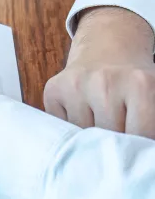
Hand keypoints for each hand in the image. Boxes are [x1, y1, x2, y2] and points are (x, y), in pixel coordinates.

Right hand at [43, 6, 154, 135]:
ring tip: (100, 120)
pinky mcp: (54, 89)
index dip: (137, 145)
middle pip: (109, 137)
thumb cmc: (133, 79)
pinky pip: (61, 126)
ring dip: (89, 136)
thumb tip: (135, 153)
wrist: (108, 44)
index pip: (139, 136)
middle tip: (117, 130)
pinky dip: (70, 127)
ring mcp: (76, 86)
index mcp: (140, 84)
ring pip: (81, 136)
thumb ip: (146, 123)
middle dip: (112, 140)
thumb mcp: (151, 96)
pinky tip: (82, 113)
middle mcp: (105, 83)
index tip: (135, 144)